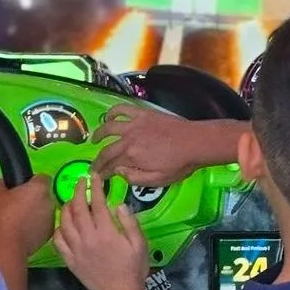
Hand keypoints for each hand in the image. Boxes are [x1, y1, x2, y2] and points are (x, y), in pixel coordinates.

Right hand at [0, 175, 56, 260]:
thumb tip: (3, 184)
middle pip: (43, 195)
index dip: (30, 181)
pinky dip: (34, 227)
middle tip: (15, 204)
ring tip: (17, 220)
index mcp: (40, 188)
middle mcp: (50, 202)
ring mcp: (52, 220)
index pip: (41, 178)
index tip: (19, 188)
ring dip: (35, 213)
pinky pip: (42, 226)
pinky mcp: (48, 236)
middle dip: (33, 198)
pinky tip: (21, 232)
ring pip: (44, 211)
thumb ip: (1, 183)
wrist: (6, 245)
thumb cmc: (0, 215)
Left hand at [56, 171, 148, 289]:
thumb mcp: (140, 244)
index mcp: (106, 232)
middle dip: (78, 191)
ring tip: (72, 200)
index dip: (96, 187)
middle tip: (81, 182)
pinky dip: (58, 228)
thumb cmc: (133, 269)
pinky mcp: (69, 259)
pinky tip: (63, 224)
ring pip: (65, 222)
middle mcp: (88, 237)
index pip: (98, 203)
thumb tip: (118, 204)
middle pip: (78, 208)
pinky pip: (58, 240)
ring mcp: (76, 249)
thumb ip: (130, 223)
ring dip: (67, 207)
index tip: (95, 177)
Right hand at [92, 104, 244, 186]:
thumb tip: (117, 171)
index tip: (98, 176)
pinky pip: (122, 109)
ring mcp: (134, 124)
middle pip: (107, 149)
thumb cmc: (179, 165)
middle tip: (94, 165)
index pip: (110, 166)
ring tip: (94, 139)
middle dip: (97, 159)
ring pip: (109, 127)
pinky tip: (109, 117)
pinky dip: (112, 112)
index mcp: (131, 156)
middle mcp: (128, 139)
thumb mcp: (158, 180)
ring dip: (99, 133)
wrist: (195, 142)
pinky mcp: (142, 114)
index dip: (102, 172)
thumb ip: (134, 178)